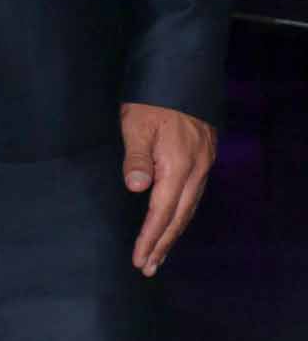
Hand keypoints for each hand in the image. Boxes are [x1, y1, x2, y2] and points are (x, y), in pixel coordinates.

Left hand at [119, 103, 214, 275]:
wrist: (182, 73)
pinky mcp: (205, 156)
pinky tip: (175, 220)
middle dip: (163, 244)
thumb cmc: (152, 99)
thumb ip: (136, 158)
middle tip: (149, 267)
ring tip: (160, 253)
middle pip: (179, 216)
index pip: (161, 211)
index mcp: (178, 165)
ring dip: (174, 232)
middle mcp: (196, 169)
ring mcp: (204, 163)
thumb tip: (138, 188)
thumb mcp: (135, 124)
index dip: (150, 238)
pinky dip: (183, 213)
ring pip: (190, 207)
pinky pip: (194, 194)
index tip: (139, 259)